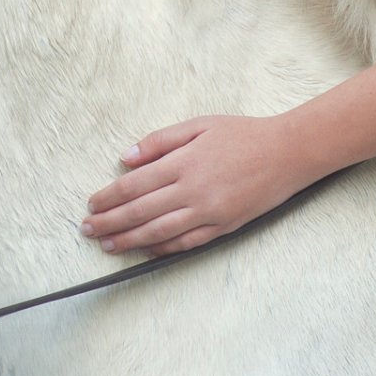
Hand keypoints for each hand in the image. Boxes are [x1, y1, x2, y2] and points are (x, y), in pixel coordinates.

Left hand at [82, 114, 308, 256]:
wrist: (288, 152)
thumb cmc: (243, 134)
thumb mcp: (200, 125)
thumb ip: (161, 140)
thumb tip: (126, 157)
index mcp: (183, 162)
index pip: (134, 185)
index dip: (108, 197)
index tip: (91, 204)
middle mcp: (192, 190)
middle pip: (140, 211)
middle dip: (110, 223)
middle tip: (87, 230)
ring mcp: (209, 212)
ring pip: (159, 232)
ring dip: (130, 240)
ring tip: (108, 245)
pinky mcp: (224, 227)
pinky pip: (187, 243)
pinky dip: (163, 249)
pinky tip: (146, 250)